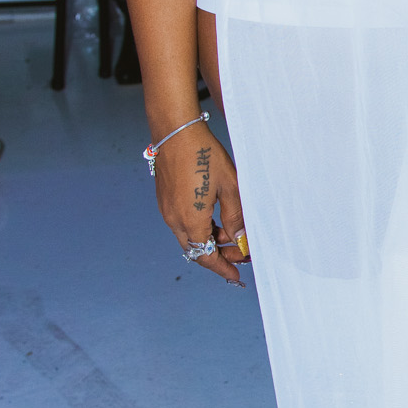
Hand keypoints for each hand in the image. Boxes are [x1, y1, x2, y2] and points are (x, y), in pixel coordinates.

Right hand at [152, 124, 247, 285]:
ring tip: (233, 234)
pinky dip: (200, 229)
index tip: (236, 275)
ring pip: (190, 237)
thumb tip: (242, 240)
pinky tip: (216, 220)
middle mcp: (175, 219)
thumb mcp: (229, 187)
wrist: (176, 132)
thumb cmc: (204, 155)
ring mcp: (167, 210)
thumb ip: (236, 216)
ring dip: (211, 241)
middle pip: (197, 250)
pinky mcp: (166, 201)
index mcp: (191, 220)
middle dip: (219, 256)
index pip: (206, 256)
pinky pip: (183, 224)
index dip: (222, 268)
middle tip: (240, 254)